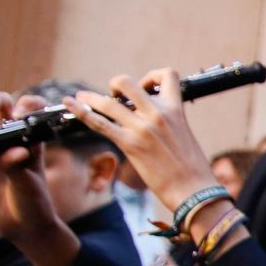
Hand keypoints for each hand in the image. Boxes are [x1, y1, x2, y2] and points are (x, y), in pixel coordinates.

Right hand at [0, 101, 72, 252]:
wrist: (23, 224)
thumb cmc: (33, 201)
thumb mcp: (29, 184)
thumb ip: (19, 167)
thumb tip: (13, 153)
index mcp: (31, 139)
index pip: (30, 110)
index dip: (26, 105)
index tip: (19, 114)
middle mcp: (10, 139)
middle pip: (1, 108)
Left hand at [66, 69, 223, 215]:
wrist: (195, 190)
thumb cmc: (193, 169)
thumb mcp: (184, 136)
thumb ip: (168, 122)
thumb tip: (152, 121)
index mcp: (176, 110)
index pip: (167, 75)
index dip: (151, 77)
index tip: (146, 89)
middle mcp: (158, 114)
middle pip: (127, 82)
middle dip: (116, 85)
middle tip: (115, 98)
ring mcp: (142, 128)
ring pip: (108, 102)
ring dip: (90, 98)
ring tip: (81, 98)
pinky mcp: (130, 144)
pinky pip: (99, 123)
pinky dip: (80, 112)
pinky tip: (70, 104)